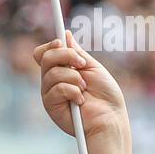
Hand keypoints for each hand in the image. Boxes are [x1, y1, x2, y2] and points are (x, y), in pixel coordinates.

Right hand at [34, 32, 129, 150]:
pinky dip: (73, 91)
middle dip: (66, 56)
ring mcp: (50, 93)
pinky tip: (80, 101)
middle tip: (82, 65)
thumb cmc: (106, 96)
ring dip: (74, 78)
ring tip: (84, 88)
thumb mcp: (92, 68)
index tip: (61, 41)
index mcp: (62, 70)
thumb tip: (66, 35)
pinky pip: (57, 88)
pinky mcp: (51, 106)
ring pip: (52, 72)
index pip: (44, 53)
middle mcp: (52, 81)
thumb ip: (77, 54)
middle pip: (44, 57)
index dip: (50, 45)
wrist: (110, 118)